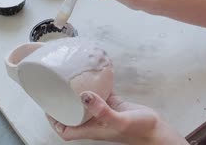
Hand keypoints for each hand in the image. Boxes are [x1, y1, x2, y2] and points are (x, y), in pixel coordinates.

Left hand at [47, 91, 185, 144]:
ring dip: (76, 94)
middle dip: (61, 103)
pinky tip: (94, 75)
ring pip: (84, 103)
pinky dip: (95, 85)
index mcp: (91, 129)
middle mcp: (94, 121)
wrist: (156, 130)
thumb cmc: (139, 130)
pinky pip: (100, 93)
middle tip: (55, 87)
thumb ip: (101, 110)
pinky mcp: (114, 104)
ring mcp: (103, 112)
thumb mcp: (119, 120)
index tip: (49, 106)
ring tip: (69, 79)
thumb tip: (84, 95)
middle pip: (70, 114)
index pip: (64, 129)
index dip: (53, 120)